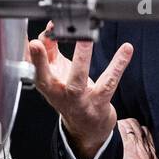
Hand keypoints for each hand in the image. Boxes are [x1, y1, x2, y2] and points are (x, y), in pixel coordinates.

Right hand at [27, 21, 133, 158]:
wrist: (86, 126)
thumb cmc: (70, 95)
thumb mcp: (56, 75)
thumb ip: (51, 52)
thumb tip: (50, 31)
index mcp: (46, 85)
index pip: (34, 69)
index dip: (33, 56)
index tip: (33, 43)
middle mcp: (59, 94)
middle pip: (47, 77)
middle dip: (42, 59)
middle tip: (41, 41)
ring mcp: (78, 100)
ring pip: (78, 79)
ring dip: (81, 57)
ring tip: (85, 39)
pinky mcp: (99, 102)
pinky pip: (109, 81)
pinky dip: (118, 63)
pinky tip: (126, 49)